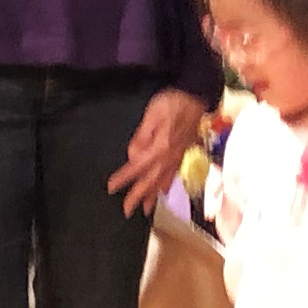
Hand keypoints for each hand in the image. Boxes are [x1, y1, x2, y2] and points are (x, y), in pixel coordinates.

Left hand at [112, 90, 214, 214]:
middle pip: (150, 180)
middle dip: (138, 197)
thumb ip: (142, 136)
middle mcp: (169, 156)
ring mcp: (177, 156)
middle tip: (127, 211)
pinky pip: (173, 175)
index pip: (137, 167)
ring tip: (145, 210)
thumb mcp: (152, 113)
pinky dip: (166, 186)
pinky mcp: (182, 153)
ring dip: (152, 196)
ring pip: (162, 181)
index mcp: (160, 147)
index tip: (111, 188)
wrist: (197, 96)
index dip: (123, 178)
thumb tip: (133, 156)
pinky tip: (163, 190)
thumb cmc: (173, 102)